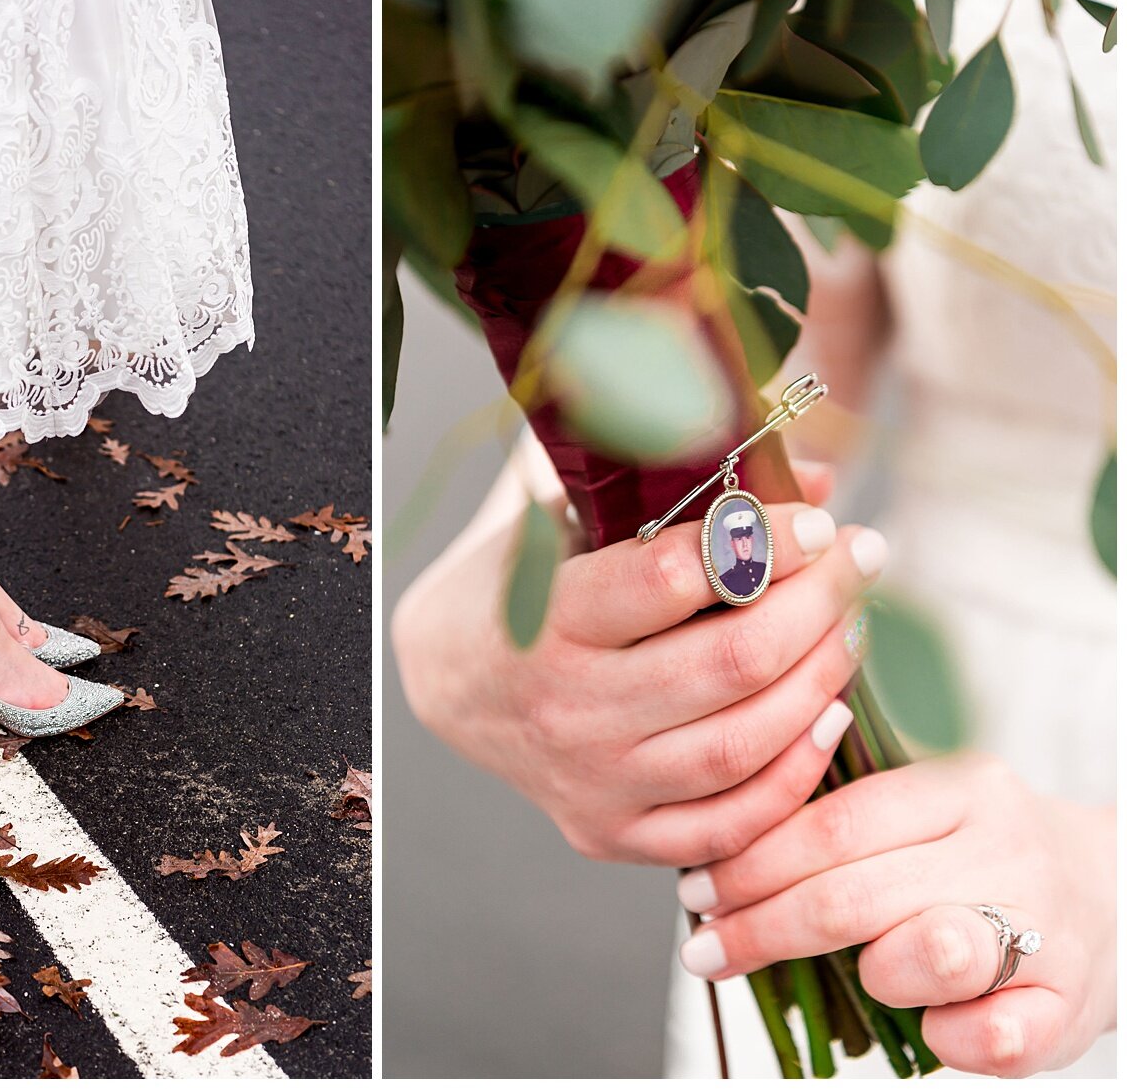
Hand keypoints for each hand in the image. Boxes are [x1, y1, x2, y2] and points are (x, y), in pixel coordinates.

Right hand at [391, 484, 886, 865]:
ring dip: (822, 681)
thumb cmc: (512, 585)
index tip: (817, 521)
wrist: (443, 681)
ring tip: (854, 629)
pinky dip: (792, 776)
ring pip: (741, 746)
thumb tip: (809, 472)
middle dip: (819, 605)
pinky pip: (726, 826)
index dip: (766, 543)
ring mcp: (592, 780)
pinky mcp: (610, 832)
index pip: (676, 577)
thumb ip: (664, 483)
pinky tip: (826, 717)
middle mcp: (568, 706)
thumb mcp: (562, 510)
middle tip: (861, 562)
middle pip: (731, 663)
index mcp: (547, 616)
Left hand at [676, 754, 1116, 1075]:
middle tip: (706, 949)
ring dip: (869, 973)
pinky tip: (929, 1027)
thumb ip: (840, 826)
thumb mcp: (921, 813)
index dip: (751, 862)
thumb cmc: (976, 857)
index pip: (832, 822)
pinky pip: (995, 1038)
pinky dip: (948, 1039)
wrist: (1110, 892)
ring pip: (933, 951)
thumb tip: (717, 860)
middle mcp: (1006, 848)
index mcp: (958, 788)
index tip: (696, 889)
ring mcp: (1047, 928)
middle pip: (856, 892)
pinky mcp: (1072, 1006)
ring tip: (855, 975)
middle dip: (764, 926)